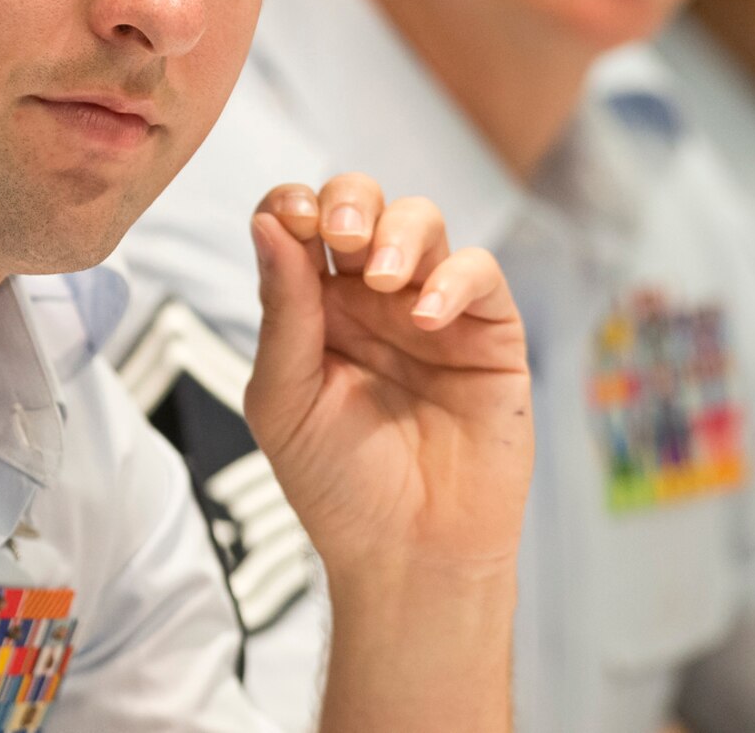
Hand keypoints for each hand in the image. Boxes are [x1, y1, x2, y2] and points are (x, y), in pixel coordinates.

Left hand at [241, 173, 531, 580]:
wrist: (406, 553)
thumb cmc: (337, 484)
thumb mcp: (285, 396)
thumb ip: (283, 310)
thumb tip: (267, 221)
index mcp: (312, 305)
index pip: (299, 222)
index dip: (292, 204)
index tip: (288, 220)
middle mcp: (371, 296)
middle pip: (361, 202)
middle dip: (349, 200)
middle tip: (338, 235)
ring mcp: (431, 308)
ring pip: (423, 220)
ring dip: (400, 232)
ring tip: (385, 279)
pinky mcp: (488, 334)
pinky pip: (479, 273)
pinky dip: (454, 279)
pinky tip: (426, 316)